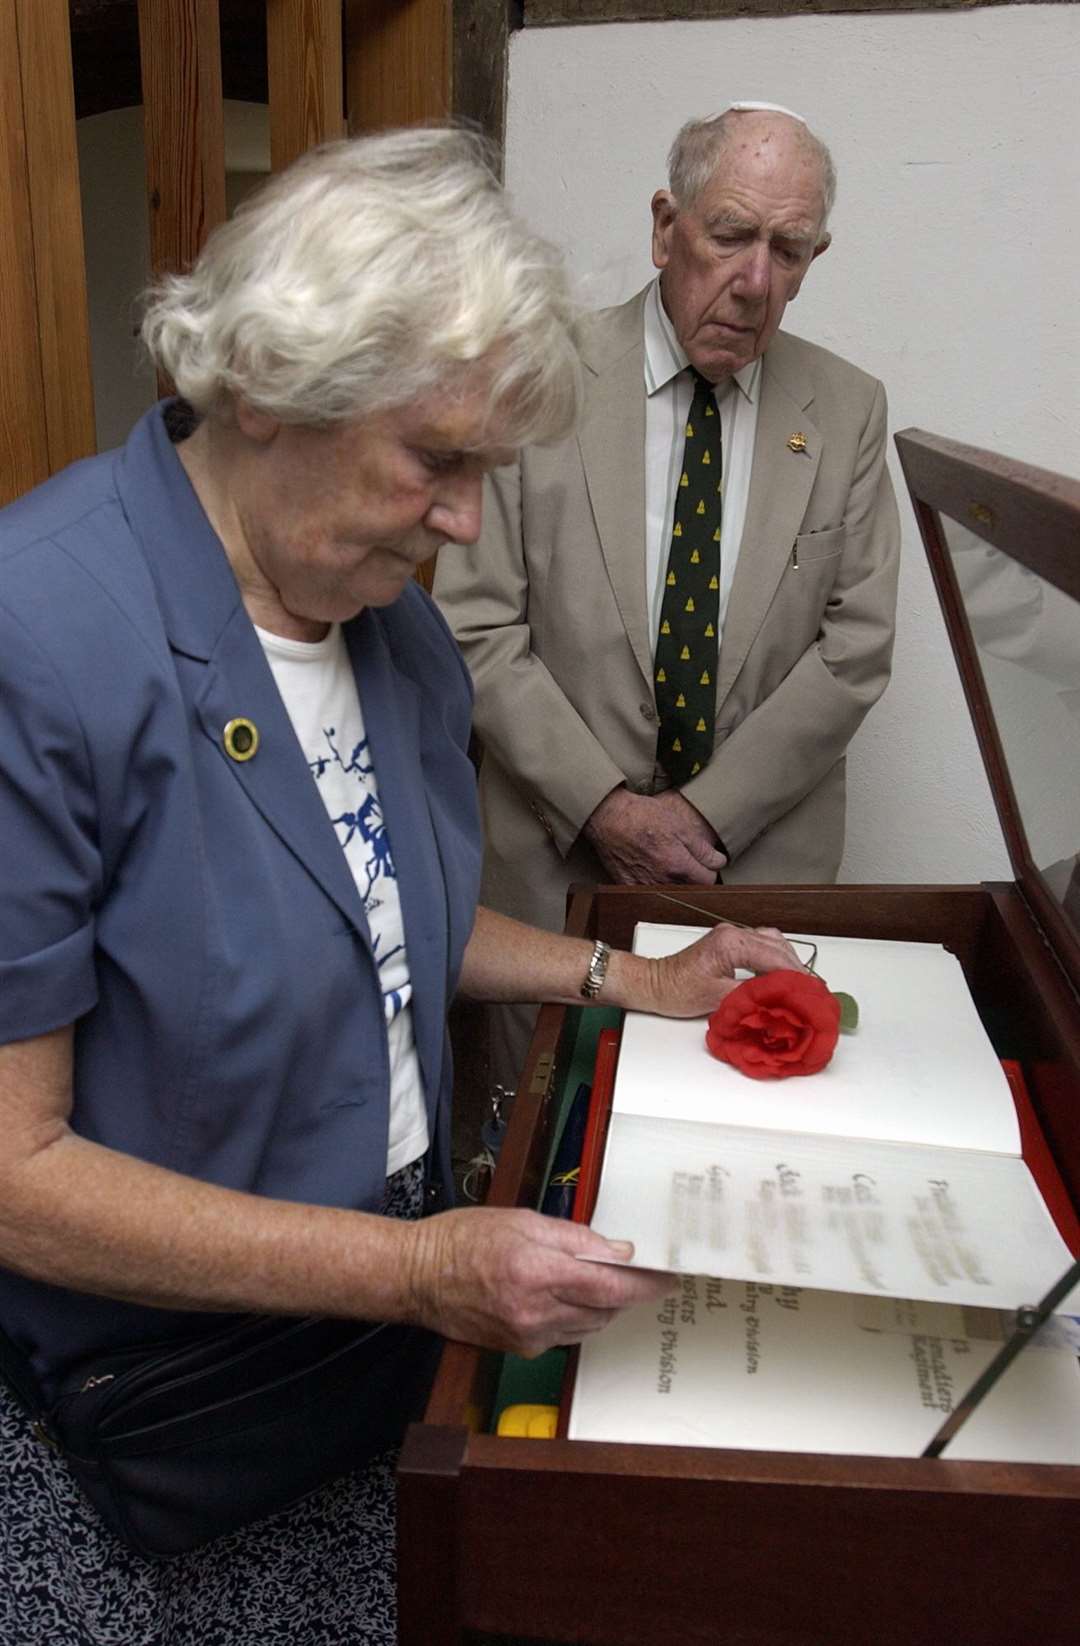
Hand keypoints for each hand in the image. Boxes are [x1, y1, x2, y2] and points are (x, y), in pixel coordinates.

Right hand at [403, 1206, 671, 1357]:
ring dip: (601, 1305)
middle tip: (630, 1271)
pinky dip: (574, 1316)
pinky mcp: (521, 1350)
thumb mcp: (522, 1220)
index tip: (667, 1279)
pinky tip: (559, 1296)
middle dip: (623, 1291)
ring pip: (590, 1325)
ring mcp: (528, 1336)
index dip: (645, 1285)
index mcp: (537, 1270)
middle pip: (606, 1309)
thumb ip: (575, 1238)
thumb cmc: (464, 1239)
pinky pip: (566, 1335)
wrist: (419, 1277)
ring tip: (588, 1278)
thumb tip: (618, 1252)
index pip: (610, 1285)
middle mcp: (536, 1310)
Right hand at [583, 787, 726, 884]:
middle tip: (687, 859)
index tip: (706, 861)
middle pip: (691, 889)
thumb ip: (702, 848)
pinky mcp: (629, 887)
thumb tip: (719, 862)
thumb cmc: (642, 816)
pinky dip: (654, 883)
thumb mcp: (679, 826)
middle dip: (694, 877)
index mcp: (678, 866)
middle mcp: (662, 882)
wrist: (608, 818)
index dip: (710, 869)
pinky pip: (649, 892)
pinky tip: (651, 868)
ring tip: (667, 861)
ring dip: (675, 882)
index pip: (709, 880)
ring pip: (671, 893)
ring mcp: (644, 886)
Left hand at [642, 922, 804, 1019]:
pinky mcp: (730, 943)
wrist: (654, 984)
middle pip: (779, 947)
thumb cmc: (677, 991)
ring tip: (802, 985)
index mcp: (731, 944)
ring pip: (773, 943)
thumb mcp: (717, 998)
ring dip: (789, 963)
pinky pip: (763, 945)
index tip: (813, 992)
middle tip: (814, 991)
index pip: (775, 958)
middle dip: (798, 970)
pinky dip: (777, 960)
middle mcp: (734, 933)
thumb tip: (777, 1001)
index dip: (798, 976)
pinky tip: (783, 976)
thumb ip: (751, 996)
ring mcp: (732, 935)